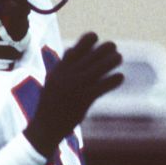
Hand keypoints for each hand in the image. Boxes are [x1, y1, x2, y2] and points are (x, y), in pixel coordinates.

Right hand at [24, 32, 123, 156]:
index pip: (75, 48)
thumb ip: (63, 65)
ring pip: (98, 69)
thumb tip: (72, 49)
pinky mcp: (83, 101)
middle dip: (104, 48)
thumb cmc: (50, 102)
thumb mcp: (52, 80)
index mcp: (59, 69)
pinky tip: (120, 77)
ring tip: (119, 57)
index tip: (95, 37)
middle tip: (113, 46)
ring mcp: (75, 88)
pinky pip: (102, 87)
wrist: (45, 127)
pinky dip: (113, 80)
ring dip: (111, 61)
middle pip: (90, 56)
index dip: (87, 40)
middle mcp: (67, 76)